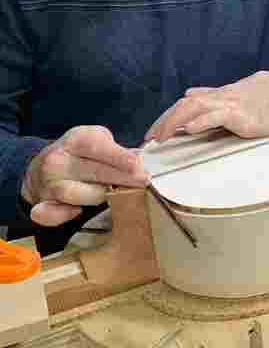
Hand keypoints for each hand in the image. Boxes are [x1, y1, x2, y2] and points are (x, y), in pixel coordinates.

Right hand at [21, 126, 147, 226]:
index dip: (118, 157)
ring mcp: (47, 183)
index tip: (137, 165)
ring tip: (115, 193)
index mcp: (74, 140)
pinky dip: (65, 215)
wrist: (40, 166)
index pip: (97, 147)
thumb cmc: (79, 152)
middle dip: (121, 178)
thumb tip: (141, 159)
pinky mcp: (41, 204)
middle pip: (93, 171)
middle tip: (142, 182)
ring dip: (100, 195)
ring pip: (77, 194)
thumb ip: (118, 150)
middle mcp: (57, 160)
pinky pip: (51, 214)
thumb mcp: (98, 140)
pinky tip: (77, 210)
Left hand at [144, 71, 268, 142]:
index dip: (169, 115)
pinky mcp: (245, 115)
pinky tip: (187, 130)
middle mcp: (225, 97)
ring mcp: (234, 104)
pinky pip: (217, 116)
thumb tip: (193, 95)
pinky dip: (199, 122)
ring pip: (195, 107)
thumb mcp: (246, 93)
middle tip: (148, 140)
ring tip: (159, 137)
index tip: (155, 132)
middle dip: (164, 121)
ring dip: (173, 122)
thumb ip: (220, 96)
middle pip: (186, 104)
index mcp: (225, 95)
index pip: (190, 102)